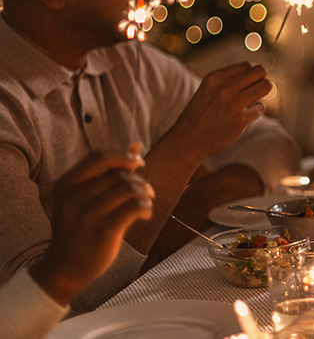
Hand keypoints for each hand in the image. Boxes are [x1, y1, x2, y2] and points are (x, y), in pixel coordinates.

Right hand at [29, 147, 153, 304]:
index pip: (98, 156)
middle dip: (138, 179)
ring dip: (145, 192)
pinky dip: (146, 206)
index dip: (123, 156)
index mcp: (65, 185)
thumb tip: (136, 146)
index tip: (138, 163)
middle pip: (118, 174)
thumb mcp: (84, 198)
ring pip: (128, 188)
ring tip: (147, 201)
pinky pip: (135, 207)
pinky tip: (145, 214)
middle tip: (146, 190)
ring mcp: (86, 216)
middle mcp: (72, 198)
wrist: (65, 268)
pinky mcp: (103, 231)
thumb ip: (109, 172)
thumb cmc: (79, 228)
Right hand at [169, 62, 271, 160]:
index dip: (253, 73)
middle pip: (260, 71)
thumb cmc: (201, 113)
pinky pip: (261, 107)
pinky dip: (256, 111)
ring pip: (265, 86)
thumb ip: (228, 80)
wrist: (188, 139)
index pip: (247, 65)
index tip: (251, 82)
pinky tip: (246, 115)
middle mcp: (224, 87)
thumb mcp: (209, 89)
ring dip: (264, 92)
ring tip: (255, 99)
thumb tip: (257, 71)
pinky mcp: (240, 119)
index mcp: (215, 77)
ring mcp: (233, 103)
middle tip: (258, 88)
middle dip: (262, 79)